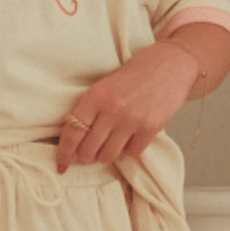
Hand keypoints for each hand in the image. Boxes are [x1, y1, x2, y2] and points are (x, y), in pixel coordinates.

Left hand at [56, 39, 200, 171]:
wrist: (169, 64)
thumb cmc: (134, 75)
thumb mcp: (104, 86)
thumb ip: (90, 110)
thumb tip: (75, 141)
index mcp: (95, 96)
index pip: (72, 132)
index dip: (64, 154)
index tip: (60, 166)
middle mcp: (112, 108)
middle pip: (88, 150)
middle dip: (86, 156)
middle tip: (89, 153)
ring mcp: (132, 119)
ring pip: (108, 155)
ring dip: (106, 155)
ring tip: (110, 144)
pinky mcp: (150, 128)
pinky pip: (131, 152)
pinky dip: (128, 149)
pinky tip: (130, 136)